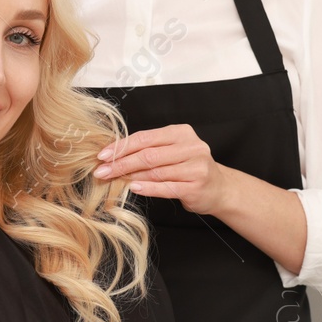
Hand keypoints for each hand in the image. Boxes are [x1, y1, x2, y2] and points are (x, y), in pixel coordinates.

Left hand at [92, 124, 229, 214]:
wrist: (219, 188)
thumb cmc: (189, 169)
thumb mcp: (172, 152)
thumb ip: (149, 150)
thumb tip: (113, 156)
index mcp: (181, 133)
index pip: (145, 137)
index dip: (121, 147)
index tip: (102, 155)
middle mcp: (191, 147)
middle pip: (148, 154)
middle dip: (121, 163)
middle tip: (102, 171)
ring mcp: (195, 167)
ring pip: (155, 171)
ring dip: (130, 176)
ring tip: (113, 180)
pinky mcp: (196, 186)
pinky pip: (166, 187)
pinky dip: (148, 188)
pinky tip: (134, 188)